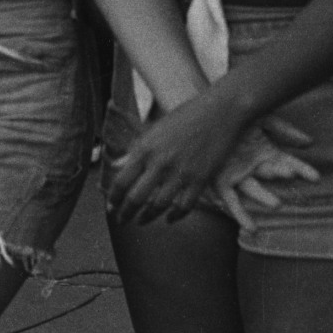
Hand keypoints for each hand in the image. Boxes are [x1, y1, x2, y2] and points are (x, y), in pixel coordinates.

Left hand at [106, 91, 244, 226]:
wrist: (222, 111)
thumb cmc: (188, 115)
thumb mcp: (156, 128)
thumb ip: (138, 149)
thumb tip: (121, 166)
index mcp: (146, 147)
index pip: (122, 180)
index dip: (114, 197)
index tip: (111, 206)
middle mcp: (160, 163)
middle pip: (136, 198)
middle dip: (126, 213)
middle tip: (122, 220)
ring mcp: (181, 173)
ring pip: (158, 206)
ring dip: (147, 217)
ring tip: (141, 221)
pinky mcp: (200, 180)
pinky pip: (184, 206)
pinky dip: (174, 216)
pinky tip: (169, 218)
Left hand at [213, 124, 318, 231]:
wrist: (205, 116)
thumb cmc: (234, 116)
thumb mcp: (262, 118)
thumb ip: (284, 130)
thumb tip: (310, 142)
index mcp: (266, 151)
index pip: (289, 163)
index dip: (302, 170)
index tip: (316, 178)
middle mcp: (254, 165)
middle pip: (272, 173)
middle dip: (282, 174)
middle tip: (289, 174)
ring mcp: (239, 174)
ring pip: (254, 188)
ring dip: (265, 197)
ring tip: (275, 203)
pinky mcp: (221, 181)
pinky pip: (232, 200)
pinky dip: (240, 214)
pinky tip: (252, 228)